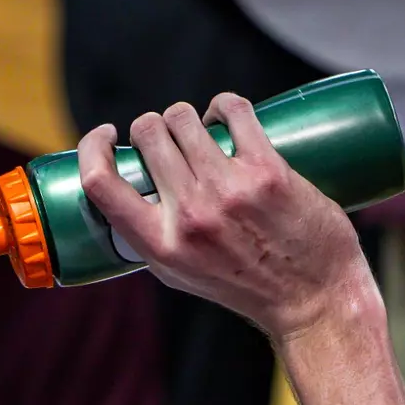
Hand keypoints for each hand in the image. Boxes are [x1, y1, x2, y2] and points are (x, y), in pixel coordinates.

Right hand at [79, 95, 371, 340]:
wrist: (312, 300)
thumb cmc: (244, 286)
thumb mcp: (179, 273)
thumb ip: (149, 235)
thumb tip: (129, 187)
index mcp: (159, 244)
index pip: (99, 182)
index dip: (92, 146)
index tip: (107, 136)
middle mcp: (189, 216)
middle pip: (148, 133)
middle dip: (152, 126)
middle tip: (169, 139)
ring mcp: (228, 191)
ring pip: (183, 116)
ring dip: (186, 115)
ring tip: (200, 130)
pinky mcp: (267, 171)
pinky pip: (233, 110)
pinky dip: (224, 105)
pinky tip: (225, 116)